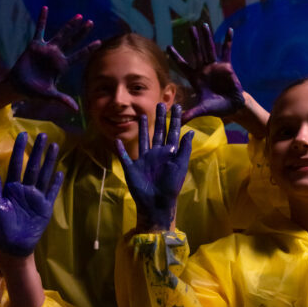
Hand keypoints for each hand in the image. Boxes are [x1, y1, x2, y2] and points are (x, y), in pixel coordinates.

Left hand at [0, 132, 63, 256]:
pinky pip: (51, 192)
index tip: (23, 135)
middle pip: (33, 166)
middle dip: (37, 151)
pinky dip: (55, 183)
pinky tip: (59, 172)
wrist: (12, 247)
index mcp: (11, 187)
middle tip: (42, 135)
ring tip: (54, 147)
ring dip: (49, 161)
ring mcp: (36, 198)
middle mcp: (25, 189)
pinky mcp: (45, 207)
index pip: (16, 164)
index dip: (20, 150)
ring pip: (44, 175)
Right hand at [3, 6, 98, 111]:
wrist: (18, 86)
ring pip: (61, 34)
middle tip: (91, 23)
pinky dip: (42, 19)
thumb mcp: (50, 95)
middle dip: (82, 33)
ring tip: (79, 16)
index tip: (99, 41)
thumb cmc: (34, 91)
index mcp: (62, 66)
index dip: (89, 49)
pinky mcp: (35, 45)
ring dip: (69, 25)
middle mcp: (57, 55)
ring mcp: (47, 49)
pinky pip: (40, 29)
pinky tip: (45, 8)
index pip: (79, 56)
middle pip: (73, 41)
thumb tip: (76, 110)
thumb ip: (62, 99)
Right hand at [115, 104, 192, 230]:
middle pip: (157, 132)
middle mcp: (156, 154)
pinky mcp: (132, 168)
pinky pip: (124, 157)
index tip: (177, 106)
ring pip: (142, 140)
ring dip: (141, 129)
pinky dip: (120, 149)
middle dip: (159, 119)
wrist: (157, 203)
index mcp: (168, 153)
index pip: (172, 132)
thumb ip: (184, 148)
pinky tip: (117, 140)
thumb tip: (190, 131)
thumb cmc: (171, 185)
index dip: (174, 120)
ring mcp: (143, 160)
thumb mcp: (180, 165)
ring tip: (142, 116)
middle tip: (160, 104)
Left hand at [168, 23, 244, 121]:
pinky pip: (226, 51)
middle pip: (197, 53)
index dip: (176, 57)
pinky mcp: (226, 66)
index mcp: (195, 78)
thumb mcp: (201, 110)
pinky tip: (229, 31)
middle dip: (193, 41)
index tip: (168, 47)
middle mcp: (204, 69)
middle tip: (189, 28)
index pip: (183, 66)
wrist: (231, 107)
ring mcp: (215, 66)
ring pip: (209, 49)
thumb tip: (178, 122)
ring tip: (204, 25)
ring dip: (207, 38)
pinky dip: (228, 41)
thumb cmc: (215, 108)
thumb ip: (189, 114)